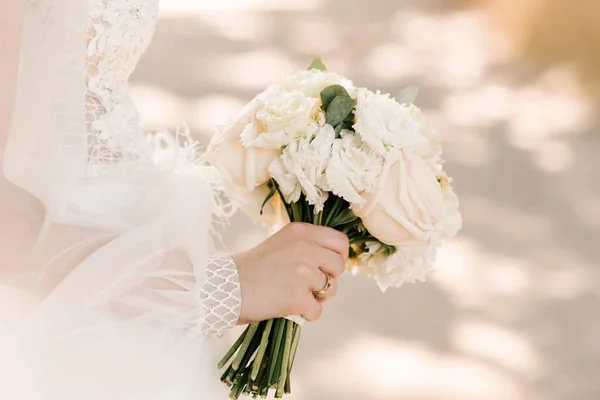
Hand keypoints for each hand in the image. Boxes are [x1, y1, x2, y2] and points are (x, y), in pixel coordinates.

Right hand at [232, 222, 348, 323]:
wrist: (226, 288)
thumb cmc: (252, 269)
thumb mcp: (281, 244)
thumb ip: (307, 246)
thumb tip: (336, 260)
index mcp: (301, 231)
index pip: (340, 241)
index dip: (337, 257)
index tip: (327, 268)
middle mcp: (304, 247)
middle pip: (339, 266)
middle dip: (330, 279)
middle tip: (310, 285)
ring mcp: (302, 272)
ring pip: (330, 290)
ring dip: (316, 297)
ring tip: (292, 294)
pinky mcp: (297, 296)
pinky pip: (317, 310)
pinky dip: (305, 314)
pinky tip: (288, 307)